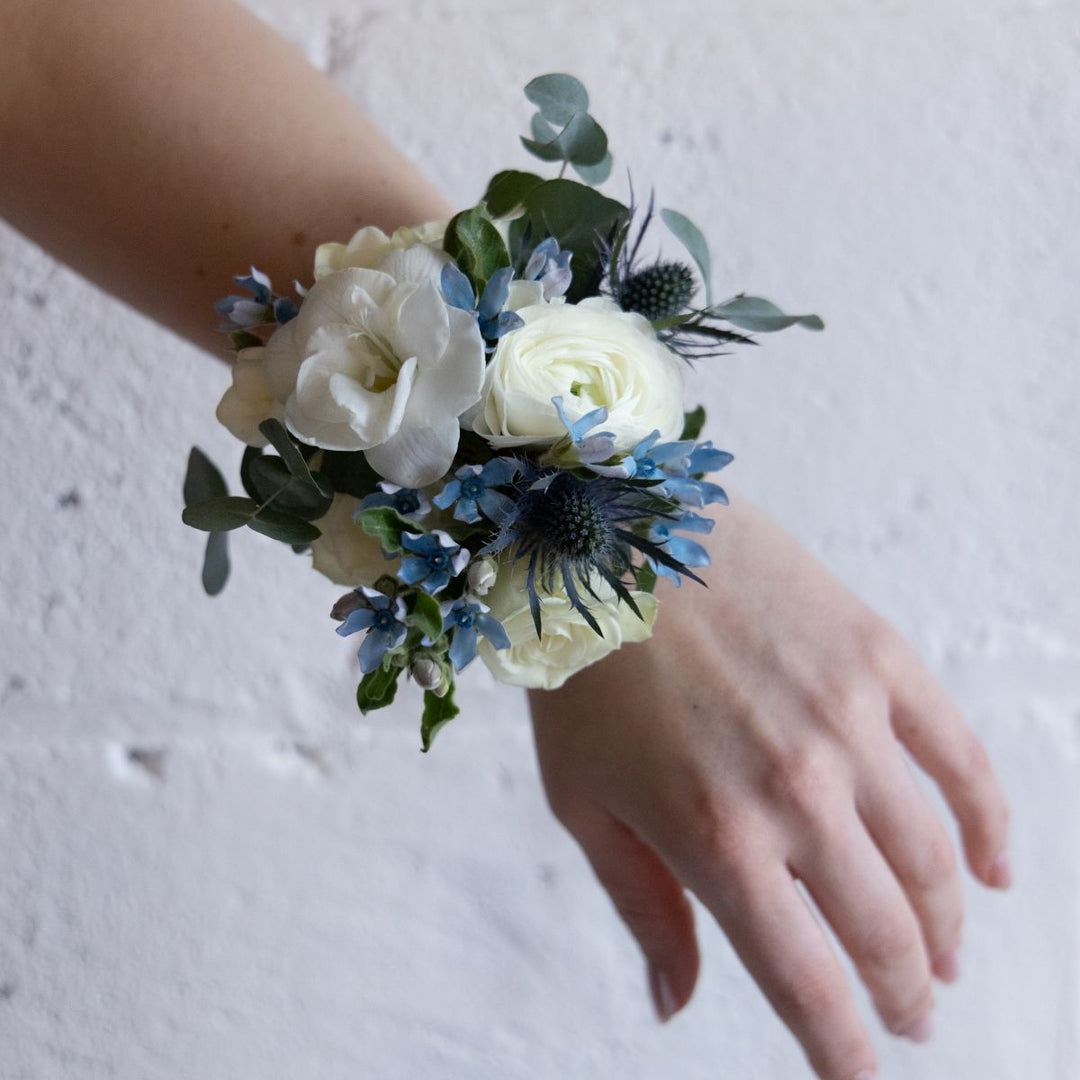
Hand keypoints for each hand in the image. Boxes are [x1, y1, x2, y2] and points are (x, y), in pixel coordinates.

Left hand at [528, 497, 1009, 1079]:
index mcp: (715, 836)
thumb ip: (641, 906)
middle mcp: (795, 789)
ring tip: (943, 959)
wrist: (606, 532)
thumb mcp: (582, 799)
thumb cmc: (581, 669)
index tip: (861, 1075)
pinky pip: (959, 759)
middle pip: (882, 931)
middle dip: (902, 993)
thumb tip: (674, 1006)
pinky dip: (990, 824)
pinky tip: (997, 867)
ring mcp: (847, 720)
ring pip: (932, 860)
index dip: (843, 1049)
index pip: (806, 981)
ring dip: (948, 926)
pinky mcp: (876, 658)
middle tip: (909, 1016)